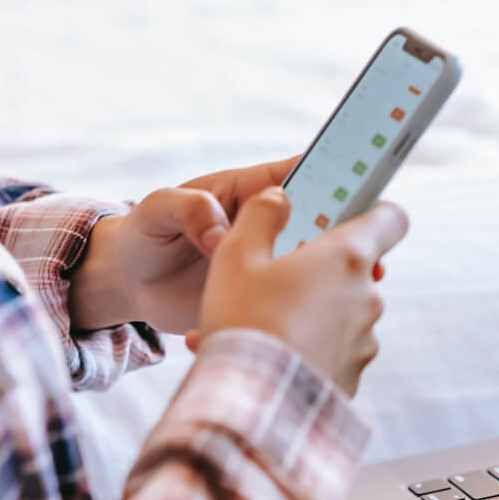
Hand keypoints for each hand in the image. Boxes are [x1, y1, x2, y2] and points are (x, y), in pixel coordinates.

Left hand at [72, 156, 382, 332]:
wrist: (128, 287)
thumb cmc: (142, 235)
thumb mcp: (157, 211)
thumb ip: (187, 208)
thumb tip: (220, 234)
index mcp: (251, 191)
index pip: (304, 173)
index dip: (338, 173)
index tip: (367, 184)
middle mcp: (270, 226)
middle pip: (325, 221)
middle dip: (351, 235)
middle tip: (370, 257)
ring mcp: (272, 263)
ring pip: (319, 265)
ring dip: (338, 278)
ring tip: (354, 294)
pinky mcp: (265, 299)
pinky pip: (297, 302)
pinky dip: (310, 313)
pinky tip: (315, 326)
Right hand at [195, 188, 407, 394]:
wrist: (253, 404)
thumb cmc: (245, 320)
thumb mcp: (237, 253)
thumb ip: (262, 214)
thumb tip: (280, 197)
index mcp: (348, 257)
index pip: (391, 218)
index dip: (374, 211)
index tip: (350, 216)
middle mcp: (368, 297)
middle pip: (353, 270)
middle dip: (317, 272)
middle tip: (271, 282)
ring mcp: (364, 341)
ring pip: (336, 314)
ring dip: (304, 314)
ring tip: (253, 328)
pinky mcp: (352, 376)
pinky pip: (330, 353)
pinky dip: (303, 350)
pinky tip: (262, 358)